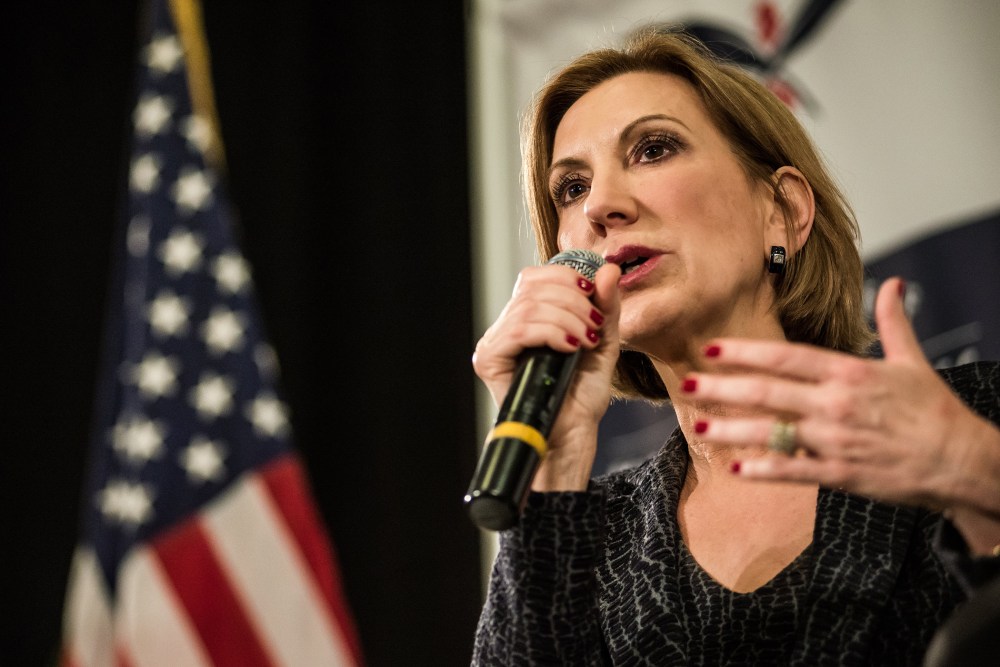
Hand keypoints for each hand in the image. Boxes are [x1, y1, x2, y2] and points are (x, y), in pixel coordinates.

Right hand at [472, 261, 621, 488]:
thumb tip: (607, 268)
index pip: (537, 277)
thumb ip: (606, 306)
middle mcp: (505, 327)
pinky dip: (551, 333)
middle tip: (594, 326)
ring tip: (586, 341)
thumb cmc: (581, 396)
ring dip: (567, 319)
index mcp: (526, 319)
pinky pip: (518, 330)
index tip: (595, 297)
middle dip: (573, 300)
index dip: (567, 278)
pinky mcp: (489, 360)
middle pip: (532, 286)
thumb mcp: (602, 340)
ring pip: (528, 307)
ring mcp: (494, 343)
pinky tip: (570, 348)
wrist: (571, 435)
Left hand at [684, 277, 999, 527]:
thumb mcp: (913, 361)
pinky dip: (764, 469)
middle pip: (767, 392)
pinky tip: (735, 468)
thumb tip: (895, 284)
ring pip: (772, 432)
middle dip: (722, 388)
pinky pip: (794, 470)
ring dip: (730, 429)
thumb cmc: (935, 411)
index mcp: (849, 372)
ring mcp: (836, 440)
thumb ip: (893, 322)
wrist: (962, 461)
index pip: (786, 357)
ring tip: (696, 424)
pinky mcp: (841, 473)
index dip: (745, 352)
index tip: (712, 349)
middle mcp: (836, 403)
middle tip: (686, 383)